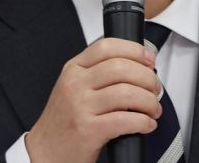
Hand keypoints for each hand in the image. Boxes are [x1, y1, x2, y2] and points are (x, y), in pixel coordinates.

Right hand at [25, 37, 161, 162]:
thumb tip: (136, 65)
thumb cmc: (63, 120)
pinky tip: (146, 124)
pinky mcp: (88, 131)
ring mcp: (80, 107)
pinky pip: (125, 120)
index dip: (134, 49)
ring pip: (126, 93)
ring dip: (149, 101)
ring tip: (153, 109)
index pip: (106, 46)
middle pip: (121, 67)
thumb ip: (96, 72)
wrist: (44, 152)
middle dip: (147, 77)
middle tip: (155, 88)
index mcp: (73, 69)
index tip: (149, 58)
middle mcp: (75, 84)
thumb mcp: (73, 87)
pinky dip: (143, 122)